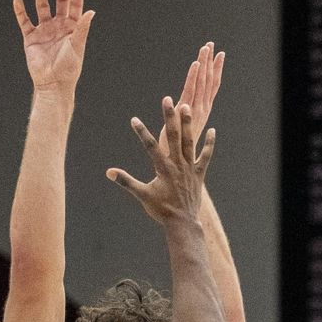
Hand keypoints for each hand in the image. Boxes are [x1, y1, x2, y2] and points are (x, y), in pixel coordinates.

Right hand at [13, 0, 94, 92]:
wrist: (53, 83)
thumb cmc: (69, 67)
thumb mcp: (77, 46)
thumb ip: (82, 28)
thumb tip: (91, 11)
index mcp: (72, 27)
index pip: (75, 4)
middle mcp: (59, 26)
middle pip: (60, 1)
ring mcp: (44, 30)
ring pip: (41, 6)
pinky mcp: (31, 38)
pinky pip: (24, 21)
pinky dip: (20, 10)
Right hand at [106, 98, 214, 224]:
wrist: (182, 223)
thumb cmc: (161, 210)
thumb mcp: (141, 195)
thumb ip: (126, 181)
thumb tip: (108, 172)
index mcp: (163, 168)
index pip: (150, 146)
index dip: (141, 132)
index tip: (133, 119)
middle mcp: (177, 165)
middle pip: (173, 136)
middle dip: (169, 117)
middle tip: (167, 99)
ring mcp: (190, 168)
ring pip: (189, 141)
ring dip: (188, 124)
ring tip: (187, 106)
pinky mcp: (199, 173)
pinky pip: (206, 156)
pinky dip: (209, 144)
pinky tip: (212, 130)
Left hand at [158, 42, 223, 156]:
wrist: (174, 163)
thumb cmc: (177, 147)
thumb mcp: (183, 128)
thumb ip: (186, 114)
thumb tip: (184, 103)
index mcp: (203, 110)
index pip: (212, 85)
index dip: (216, 69)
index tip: (219, 54)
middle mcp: (202, 109)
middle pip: (209, 80)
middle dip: (210, 61)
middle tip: (211, 44)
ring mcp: (195, 110)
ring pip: (202, 83)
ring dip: (204, 64)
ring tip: (206, 48)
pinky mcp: (185, 111)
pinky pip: (190, 90)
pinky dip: (194, 77)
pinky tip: (196, 64)